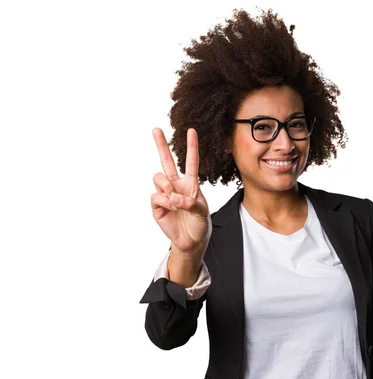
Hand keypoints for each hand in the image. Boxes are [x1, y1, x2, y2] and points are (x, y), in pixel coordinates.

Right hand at [150, 127, 210, 255]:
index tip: (191, 130)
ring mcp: (165, 194)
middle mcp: (176, 185)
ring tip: (175, 201)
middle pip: (166, 161)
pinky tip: (171, 207)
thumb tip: (173, 197)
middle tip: (156, 129)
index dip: (191, 147)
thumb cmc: (200, 224)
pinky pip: (156, 196)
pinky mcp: (157, 205)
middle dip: (161, 145)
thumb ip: (190, 202)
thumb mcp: (202, 212)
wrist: (191, 241)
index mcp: (191, 184)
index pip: (191, 162)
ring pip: (159, 177)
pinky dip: (164, 201)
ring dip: (167, 187)